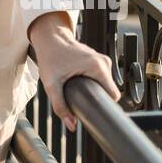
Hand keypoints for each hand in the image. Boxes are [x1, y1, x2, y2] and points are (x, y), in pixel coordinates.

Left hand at [28, 12, 120, 131]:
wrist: (49, 37)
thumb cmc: (50, 56)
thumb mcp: (52, 84)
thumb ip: (60, 106)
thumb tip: (71, 125)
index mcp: (98, 67)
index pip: (113, 95)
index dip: (103, 104)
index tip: (93, 108)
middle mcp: (104, 62)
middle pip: (108, 90)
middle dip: (96, 96)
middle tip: (79, 97)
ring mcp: (102, 59)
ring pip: (104, 83)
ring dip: (93, 88)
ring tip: (77, 87)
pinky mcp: (97, 59)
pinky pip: (100, 76)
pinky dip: (91, 81)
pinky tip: (79, 81)